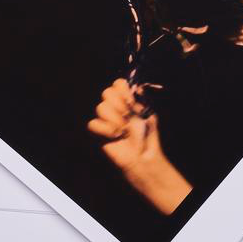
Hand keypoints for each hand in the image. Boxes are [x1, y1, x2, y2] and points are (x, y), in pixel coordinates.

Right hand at [87, 79, 190, 214]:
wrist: (143, 158)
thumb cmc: (147, 137)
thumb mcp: (149, 116)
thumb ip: (141, 101)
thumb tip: (136, 88)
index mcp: (126, 100)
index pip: (118, 84)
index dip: (123, 89)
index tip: (132, 101)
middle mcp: (114, 108)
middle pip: (106, 92)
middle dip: (119, 104)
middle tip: (128, 116)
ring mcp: (105, 120)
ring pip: (100, 107)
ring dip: (115, 118)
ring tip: (124, 129)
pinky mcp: (98, 133)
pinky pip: (93, 124)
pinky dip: (105, 129)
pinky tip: (116, 136)